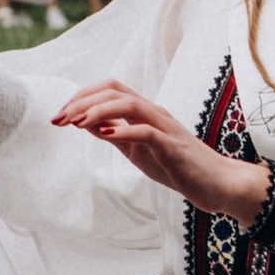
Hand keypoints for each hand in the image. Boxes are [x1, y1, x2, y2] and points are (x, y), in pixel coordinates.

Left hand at [53, 79, 266, 220]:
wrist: (216, 184)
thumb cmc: (178, 167)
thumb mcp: (137, 150)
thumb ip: (115, 135)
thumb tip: (86, 124)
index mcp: (145, 113)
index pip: (110, 89)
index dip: (82, 96)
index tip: (60, 114)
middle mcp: (154, 113)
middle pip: (115, 91)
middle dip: (82, 101)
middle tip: (59, 118)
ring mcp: (165, 127)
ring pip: (129, 104)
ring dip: (98, 111)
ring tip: (75, 122)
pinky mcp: (173, 146)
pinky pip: (147, 132)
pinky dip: (124, 131)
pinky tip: (105, 135)